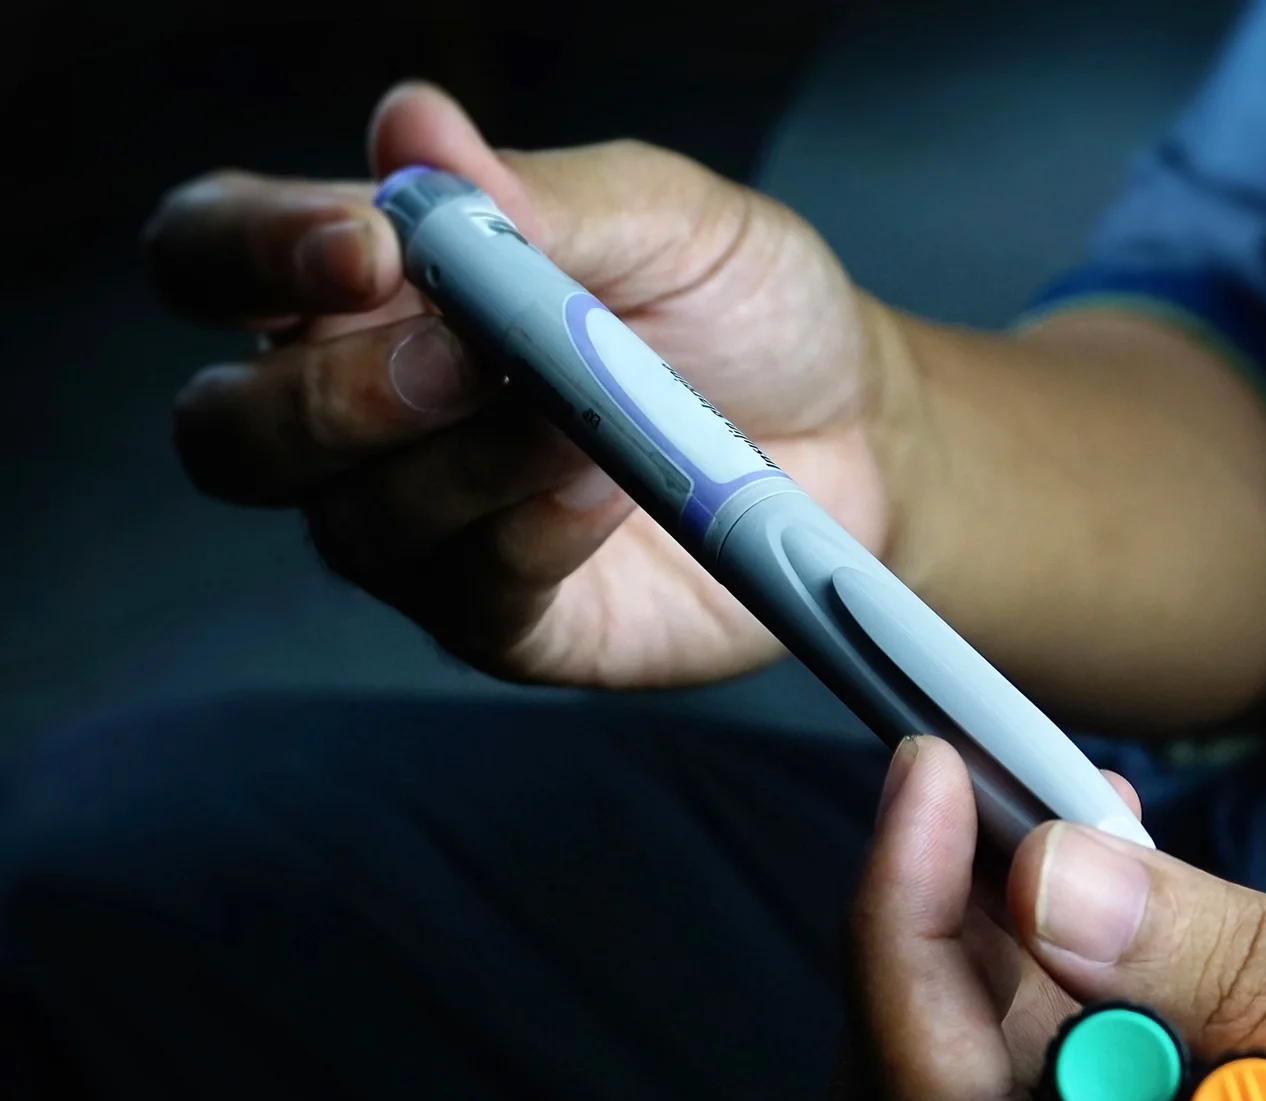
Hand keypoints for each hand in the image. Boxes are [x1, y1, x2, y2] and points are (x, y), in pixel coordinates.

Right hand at [145, 81, 904, 685]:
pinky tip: (609, 489)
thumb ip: (537, 196)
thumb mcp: (665, 217)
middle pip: (229, 430)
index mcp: (364, 283)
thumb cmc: (744, 308)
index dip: (251, 255)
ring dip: (468, 463)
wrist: (862, 432)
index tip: (363, 248)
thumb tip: (413, 127)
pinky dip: (535, 533)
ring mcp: (422, 527)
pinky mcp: (502, 618)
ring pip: (350, 521)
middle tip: (467, 358)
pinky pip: (467, 593)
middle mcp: (359, 412)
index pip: (213, 258)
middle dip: (335, 395)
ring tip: (588, 419)